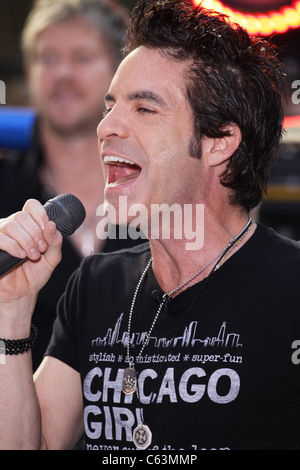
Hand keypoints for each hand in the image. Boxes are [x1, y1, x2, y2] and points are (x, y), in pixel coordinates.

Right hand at [0, 199, 62, 317]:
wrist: (22, 292)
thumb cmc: (35, 273)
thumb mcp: (52, 257)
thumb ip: (55, 241)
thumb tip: (52, 225)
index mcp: (29, 225)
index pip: (31, 206)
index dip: (40, 214)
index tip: (47, 229)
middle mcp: (13, 226)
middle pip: (22, 216)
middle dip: (36, 233)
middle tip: (41, 249)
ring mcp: (1, 235)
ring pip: (11, 225)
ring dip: (26, 241)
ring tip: (33, 255)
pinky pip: (0, 237)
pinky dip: (13, 246)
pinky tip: (21, 255)